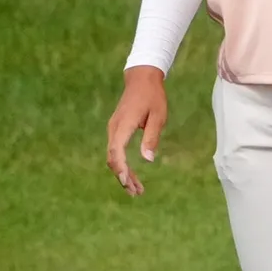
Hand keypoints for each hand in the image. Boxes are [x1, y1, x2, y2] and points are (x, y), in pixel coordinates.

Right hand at [106, 65, 167, 196]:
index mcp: (124, 124)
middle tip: (136, 192)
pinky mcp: (116, 130)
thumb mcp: (158, 115)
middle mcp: (114, 128)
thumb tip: (148, 160)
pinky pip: (116, 151)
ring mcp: (113, 129)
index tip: (127, 181)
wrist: (142, 78)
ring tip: (137, 189)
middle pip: (113, 158)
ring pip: (113, 157)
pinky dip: (122, 164)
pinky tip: (132, 175)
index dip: (120, 168)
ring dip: (123, 173)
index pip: (116, 150)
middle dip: (123, 177)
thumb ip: (152, 137)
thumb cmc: (153, 96)